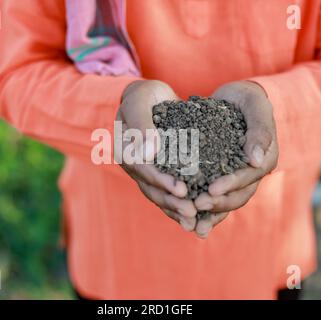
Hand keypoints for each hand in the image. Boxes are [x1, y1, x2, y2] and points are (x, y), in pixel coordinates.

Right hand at [117, 80, 197, 230]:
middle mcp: (133, 166)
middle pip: (151, 188)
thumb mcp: (140, 102)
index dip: (162, 181)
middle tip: (192, 212)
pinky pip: (166, 191)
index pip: (144, 170)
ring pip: (158, 195)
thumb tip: (148, 153)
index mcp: (125, 151)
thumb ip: (142, 126)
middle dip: (171, 202)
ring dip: (175, 209)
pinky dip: (178, 204)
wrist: (148, 98)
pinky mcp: (158, 173)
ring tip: (194, 222)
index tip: (183, 190)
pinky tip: (194, 216)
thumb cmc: (143, 96)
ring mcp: (145, 172)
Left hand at [193, 80, 278, 237]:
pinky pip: (213, 197)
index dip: (230, 185)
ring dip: (209, 214)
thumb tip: (256, 161)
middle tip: (196, 204)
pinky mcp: (220, 177)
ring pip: (225, 202)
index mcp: (263, 159)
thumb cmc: (246, 98)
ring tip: (191, 223)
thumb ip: (260, 129)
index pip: (247, 177)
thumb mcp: (255, 105)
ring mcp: (236, 178)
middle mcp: (251, 173)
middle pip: (237, 195)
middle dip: (217, 203)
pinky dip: (202, 210)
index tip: (211, 190)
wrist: (234, 99)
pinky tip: (186, 218)